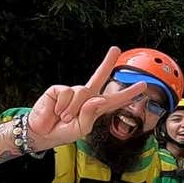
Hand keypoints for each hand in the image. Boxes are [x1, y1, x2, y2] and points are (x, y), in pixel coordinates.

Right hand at [27, 47, 147, 150]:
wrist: (42, 132)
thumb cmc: (63, 132)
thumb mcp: (82, 128)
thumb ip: (91, 114)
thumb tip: (97, 99)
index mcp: (96, 108)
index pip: (115, 99)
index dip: (128, 93)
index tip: (142, 85)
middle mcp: (86, 97)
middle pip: (99, 76)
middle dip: (107, 62)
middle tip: (115, 49)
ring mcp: (73, 92)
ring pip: (82, 92)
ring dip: (73, 108)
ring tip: (65, 117)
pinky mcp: (59, 89)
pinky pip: (67, 93)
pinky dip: (63, 104)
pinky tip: (57, 110)